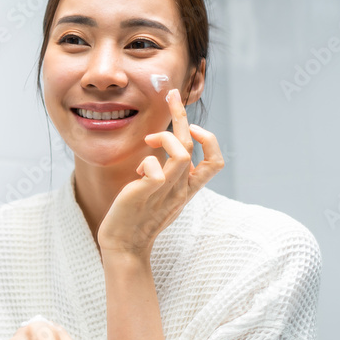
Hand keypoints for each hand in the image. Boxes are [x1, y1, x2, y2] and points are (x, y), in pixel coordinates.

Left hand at [96, 88, 224, 255]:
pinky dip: (147, 161)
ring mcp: (167, 191)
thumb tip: (159, 148)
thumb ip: (165, 173)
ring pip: (181, 153)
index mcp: (187, 188)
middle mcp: (181, 188)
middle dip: (181, 114)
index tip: (188, 123)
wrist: (123, 245)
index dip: (208, 139)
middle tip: (171, 94)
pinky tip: (137, 172)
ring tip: (148, 141)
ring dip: (164, 137)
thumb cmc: (136, 217)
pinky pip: (156, 169)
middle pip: (194, 144)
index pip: (215, 162)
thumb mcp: (157, 192)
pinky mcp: (148, 193)